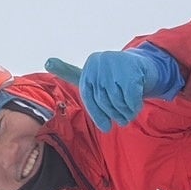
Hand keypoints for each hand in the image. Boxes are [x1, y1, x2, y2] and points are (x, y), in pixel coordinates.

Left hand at [46, 46, 179, 130]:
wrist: (142, 66)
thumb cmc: (113, 76)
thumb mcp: (92, 74)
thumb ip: (70, 72)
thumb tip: (47, 61)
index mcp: (89, 67)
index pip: (89, 98)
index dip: (98, 115)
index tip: (106, 128)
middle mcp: (99, 63)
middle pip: (103, 100)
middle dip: (114, 114)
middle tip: (122, 121)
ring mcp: (115, 65)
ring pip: (117, 100)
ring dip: (125, 112)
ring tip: (129, 115)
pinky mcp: (131, 69)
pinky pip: (130, 97)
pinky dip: (134, 105)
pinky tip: (136, 106)